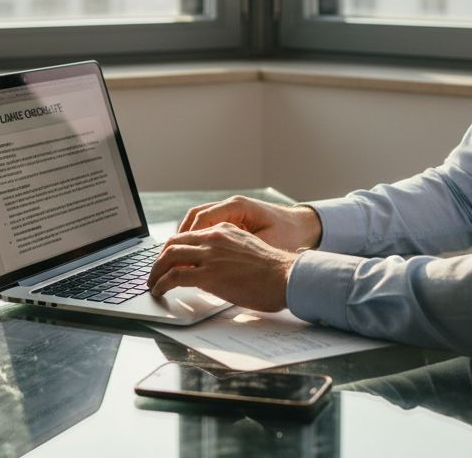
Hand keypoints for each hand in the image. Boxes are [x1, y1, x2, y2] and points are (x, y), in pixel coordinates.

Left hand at [147, 223, 297, 311]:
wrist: (286, 277)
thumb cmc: (273, 272)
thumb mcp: (247, 251)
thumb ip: (227, 254)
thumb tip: (213, 270)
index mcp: (224, 230)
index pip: (189, 235)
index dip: (174, 248)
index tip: (169, 260)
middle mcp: (214, 238)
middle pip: (174, 243)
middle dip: (160, 259)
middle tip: (155, 272)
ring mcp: (210, 255)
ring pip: (169, 257)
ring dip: (156, 271)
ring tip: (153, 284)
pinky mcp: (208, 274)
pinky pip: (174, 277)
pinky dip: (161, 284)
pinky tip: (159, 291)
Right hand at [176, 196, 321, 251]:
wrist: (305, 227)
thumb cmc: (289, 235)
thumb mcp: (265, 245)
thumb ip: (239, 252)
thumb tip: (215, 265)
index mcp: (238, 207)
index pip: (202, 218)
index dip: (186, 238)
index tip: (176, 256)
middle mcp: (232, 206)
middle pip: (194, 217)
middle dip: (178, 239)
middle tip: (166, 259)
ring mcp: (231, 211)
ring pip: (198, 220)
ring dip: (185, 238)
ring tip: (174, 258)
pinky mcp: (233, 219)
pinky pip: (207, 225)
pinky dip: (196, 238)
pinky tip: (193, 255)